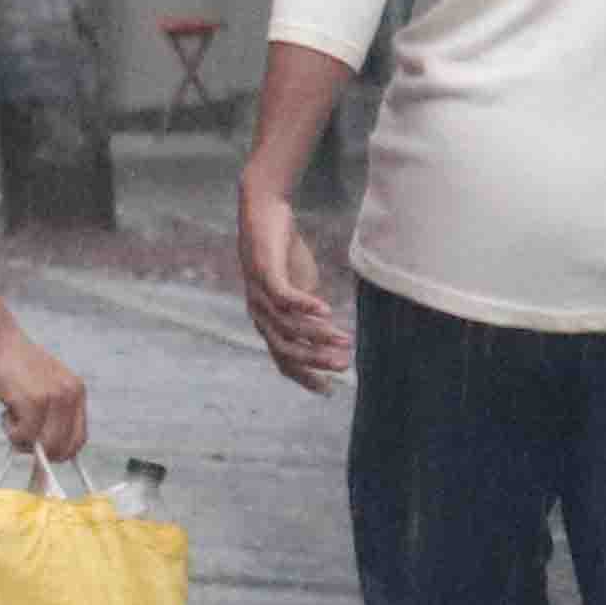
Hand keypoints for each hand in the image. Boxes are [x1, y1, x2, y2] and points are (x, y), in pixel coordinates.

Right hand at [0, 322, 89, 464]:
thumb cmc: (13, 363)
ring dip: (23, 440)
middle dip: (40, 451)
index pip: (79, 439)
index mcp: (76, 391)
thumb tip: (49, 448)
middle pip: (63, 448)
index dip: (60, 452)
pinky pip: (25, 436)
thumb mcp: (46, 385)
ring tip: (11, 417)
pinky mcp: (34, 401)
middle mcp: (70, 395)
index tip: (41, 451)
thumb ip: (53, 412)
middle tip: (20, 434)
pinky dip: (12, 432)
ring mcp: (54, 398)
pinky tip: (6, 412)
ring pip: (45, 445)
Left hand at [239, 182, 349, 392]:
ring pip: (289, 326)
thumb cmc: (283, 253)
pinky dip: (305, 305)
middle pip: (286, 349)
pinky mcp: (264, 272)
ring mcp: (259, 295)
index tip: (329, 389)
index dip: (305, 377)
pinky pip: (284, 296)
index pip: (284, 360)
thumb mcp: (300, 288)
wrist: (265, 215)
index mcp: (268, 322)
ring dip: (319, 334)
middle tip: (344, 364)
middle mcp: (260, 314)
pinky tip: (326, 310)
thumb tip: (328, 330)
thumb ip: (309, 312)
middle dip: (316, 361)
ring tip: (345, 339)